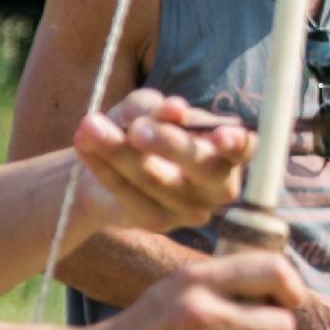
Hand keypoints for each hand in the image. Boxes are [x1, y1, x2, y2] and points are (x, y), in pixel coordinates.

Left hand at [74, 90, 252, 229]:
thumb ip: (155, 107)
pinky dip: (102, 165)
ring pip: (157, 179)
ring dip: (120, 150)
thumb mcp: (145, 109)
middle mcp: (219, 184)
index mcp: (229, 151)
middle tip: (137, 128)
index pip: (246, 148)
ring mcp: (191, 208)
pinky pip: (128, 192)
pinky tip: (83, 144)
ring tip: (90, 125)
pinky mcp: (158, 221)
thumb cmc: (140, 126)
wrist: (108, 162)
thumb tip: (174, 110)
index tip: (221, 136)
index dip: (238, 143)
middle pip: (203, 168)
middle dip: (170, 145)